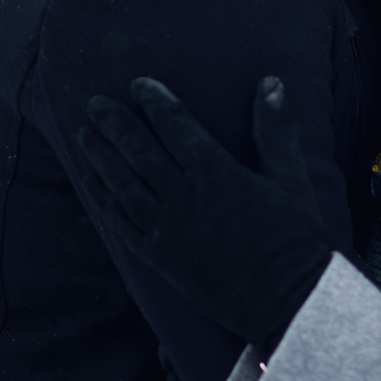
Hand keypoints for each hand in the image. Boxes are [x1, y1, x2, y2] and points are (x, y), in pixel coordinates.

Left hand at [77, 76, 332, 354]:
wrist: (287, 299)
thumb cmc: (296, 237)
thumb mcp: (292, 177)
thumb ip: (276, 129)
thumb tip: (270, 82)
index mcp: (218, 174)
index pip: (176, 127)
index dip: (156, 103)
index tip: (138, 84)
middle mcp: (185, 198)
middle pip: (140, 152)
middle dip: (115, 124)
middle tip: (95, 103)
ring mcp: (168, 230)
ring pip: (124, 185)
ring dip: (101, 157)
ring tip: (85, 135)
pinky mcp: (161, 259)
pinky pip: (123, 225)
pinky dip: (104, 201)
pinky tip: (92, 184)